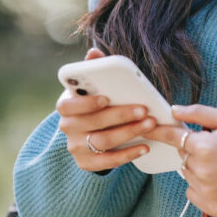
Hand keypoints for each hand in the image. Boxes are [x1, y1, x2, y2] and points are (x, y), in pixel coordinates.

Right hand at [58, 47, 157, 172]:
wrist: (91, 132)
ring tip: (150, 125)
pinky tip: (144, 146)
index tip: (106, 98)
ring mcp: (75, 147)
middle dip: (120, 116)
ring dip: (129, 133)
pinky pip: (107, 162)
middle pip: (93, 123)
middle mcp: (67, 127)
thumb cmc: (96, 104)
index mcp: (66, 106)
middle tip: (144, 110)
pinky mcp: (86, 163)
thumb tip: (94, 53)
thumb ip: (94, 70)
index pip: (68, 106)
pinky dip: (127, 155)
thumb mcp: (93, 87)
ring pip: (102, 142)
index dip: (86, 103)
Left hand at [144, 104, 216, 216]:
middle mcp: (202, 171)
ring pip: (187, 174)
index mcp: (205, 147)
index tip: (149, 129)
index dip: (160, 131)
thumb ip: (199, 113)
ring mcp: (206, 191)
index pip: (173, 137)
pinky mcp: (211, 207)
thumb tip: (175, 110)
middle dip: (194, 150)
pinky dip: (201, 187)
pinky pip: (193, 193)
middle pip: (182, 156)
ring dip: (198, 169)